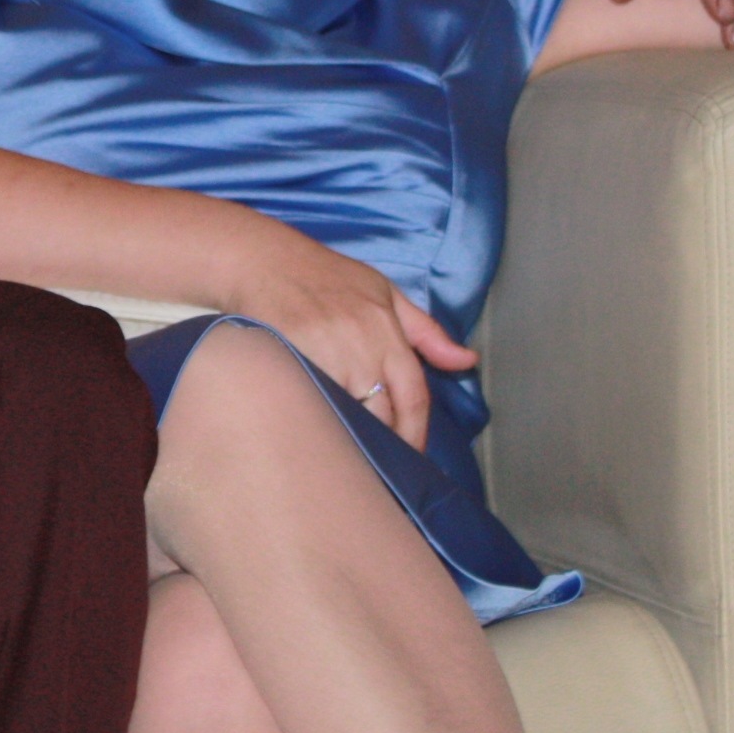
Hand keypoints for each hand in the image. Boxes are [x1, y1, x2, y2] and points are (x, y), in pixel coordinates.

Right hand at [228, 222, 475, 451]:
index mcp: (387, 334)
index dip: (416, 435)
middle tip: (385, 471)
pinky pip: (310, 410)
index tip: (414, 459)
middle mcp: (360, 350)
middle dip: (387, 447)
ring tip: (354, 465)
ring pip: (348, 420)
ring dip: (353, 445)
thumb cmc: (328, 277)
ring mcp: (323, 359)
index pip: (413, 398)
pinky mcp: (288, 366)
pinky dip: (317, 429)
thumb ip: (428, 333)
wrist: (265, 261)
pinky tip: (317, 445)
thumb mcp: (386, 293)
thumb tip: (468, 361)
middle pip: (382, 417)